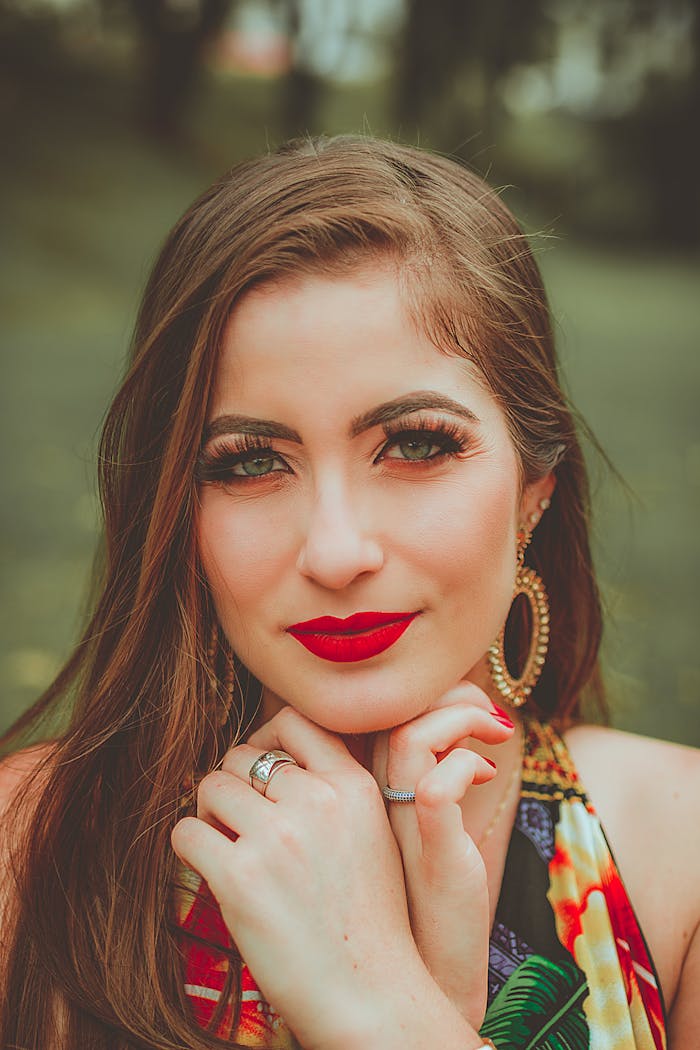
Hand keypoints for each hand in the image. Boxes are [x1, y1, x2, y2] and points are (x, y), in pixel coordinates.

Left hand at [171, 706, 456, 1049]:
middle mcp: (316, 801)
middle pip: (242, 755)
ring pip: (210, 786)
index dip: (266, 739)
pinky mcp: (240, 878)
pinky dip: (189, 847)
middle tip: (237, 820)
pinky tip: (209, 870)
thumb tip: (273, 759)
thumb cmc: (368, 919)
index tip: (259, 770)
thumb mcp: (373, 832)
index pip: (294, 720)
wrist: (372, 995)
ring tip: (224, 845)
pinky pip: (186, 833)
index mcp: (353, 786)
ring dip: (209, 813)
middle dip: (233, 783)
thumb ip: (335, 789)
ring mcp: (277, 838)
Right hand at [372, 681, 514, 1028]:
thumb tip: (458, 722)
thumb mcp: (420, 822)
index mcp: (364, 788)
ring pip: (411, 735)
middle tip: (488, 713)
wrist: (430, 972)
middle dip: (447, 691)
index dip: (422, 689)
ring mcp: (399, 825)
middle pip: (390, 710)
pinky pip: (437, 786)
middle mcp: (372, 799)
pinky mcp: (432, 852)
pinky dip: (467, 764)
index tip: (466, 707)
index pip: (375, 708)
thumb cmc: (425, 895)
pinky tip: (486, 773)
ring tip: (494, 730)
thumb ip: (423, 771)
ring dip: (460, 716)